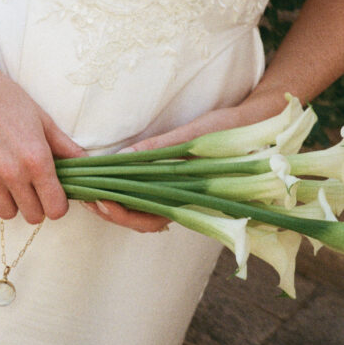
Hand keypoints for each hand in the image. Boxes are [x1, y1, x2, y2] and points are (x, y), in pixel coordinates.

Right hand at [0, 61, 84, 223]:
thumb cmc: (8, 100)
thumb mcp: (43, 120)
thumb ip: (65, 148)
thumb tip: (85, 164)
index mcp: (37, 159)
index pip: (56, 208)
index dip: (58, 204)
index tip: (54, 194)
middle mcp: (13, 172)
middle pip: (33, 216)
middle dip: (38, 205)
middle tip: (34, 188)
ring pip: (8, 214)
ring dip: (14, 204)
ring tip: (13, 185)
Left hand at [84, 89, 287, 232]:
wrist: (261, 123)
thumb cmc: (232, 131)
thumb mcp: (195, 136)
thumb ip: (161, 150)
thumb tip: (123, 158)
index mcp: (189, 199)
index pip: (148, 220)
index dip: (121, 214)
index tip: (100, 200)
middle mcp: (181, 202)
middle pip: (138, 219)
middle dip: (108, 211)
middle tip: (83, 194)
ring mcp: (178, 193)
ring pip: (140, 209)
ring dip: (113, 200)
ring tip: (89, 185)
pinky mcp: (174, 181)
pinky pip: (146, 193)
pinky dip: (125, 188)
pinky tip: (107, 176)